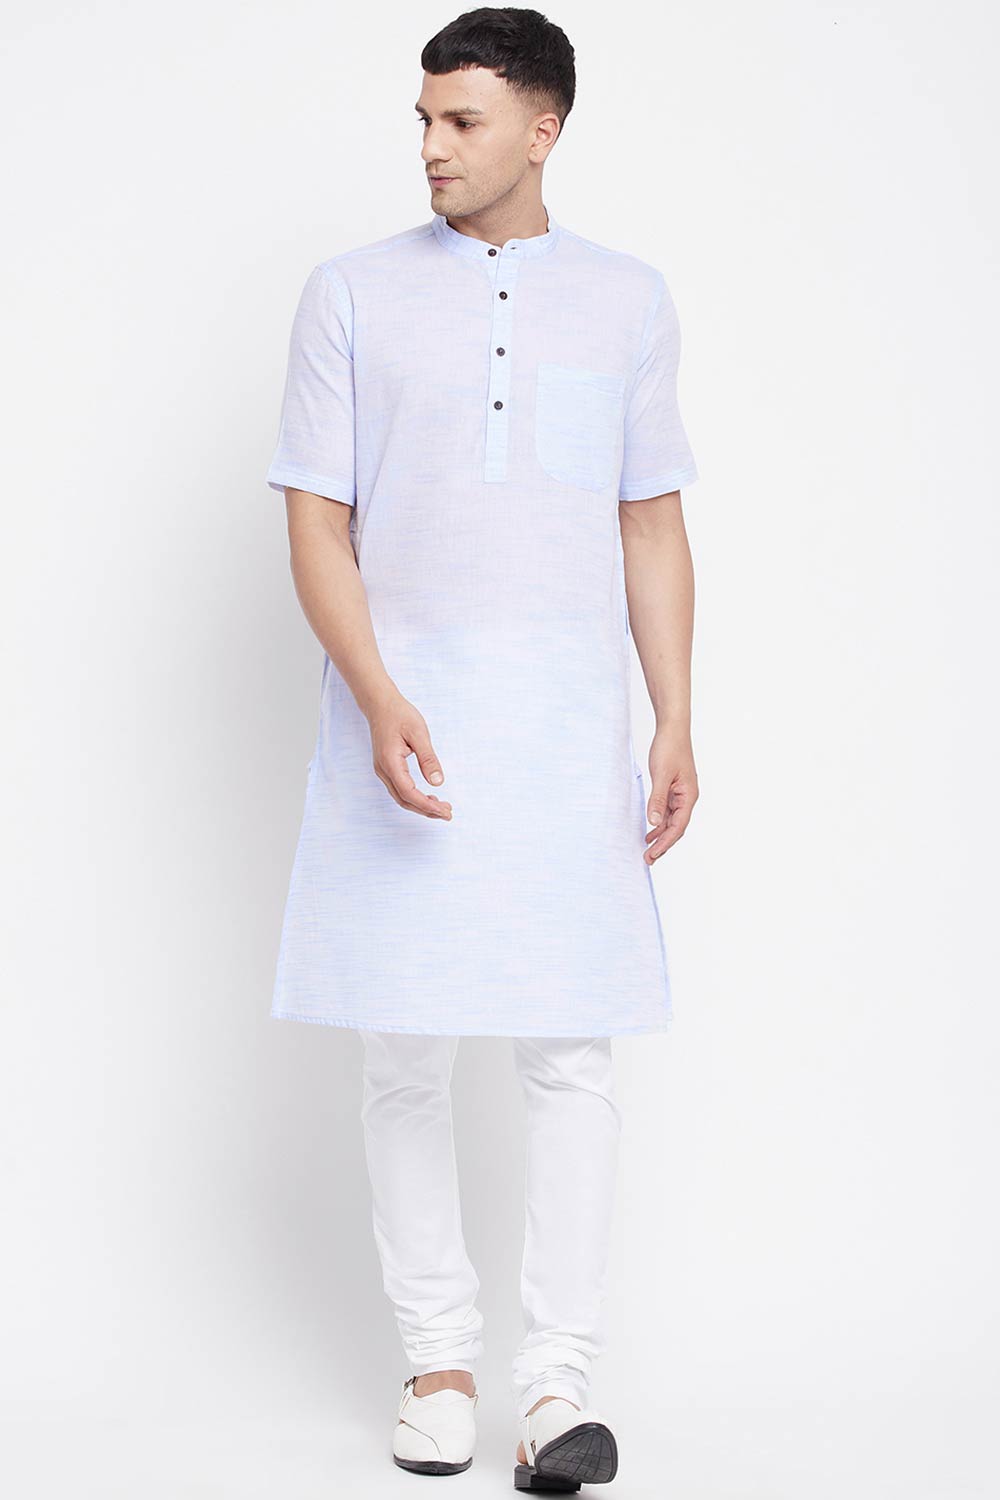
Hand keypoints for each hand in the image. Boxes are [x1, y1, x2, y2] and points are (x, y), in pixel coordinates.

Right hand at [366, 688, 452, 818]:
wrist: (380, 704)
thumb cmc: (399, 715)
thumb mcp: (419, 733)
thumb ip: (428, 759)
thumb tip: (437, 782)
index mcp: (390, 763)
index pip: (409, 793)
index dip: (427, 806)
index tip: (445, 811)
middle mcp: (383, 770)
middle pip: (404, 800)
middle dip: (426, 810)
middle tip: (448, 814)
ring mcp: (382, 770)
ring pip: (401, 797)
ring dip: (421, 806)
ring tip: (441, 807)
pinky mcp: (386, 768)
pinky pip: (399, 790)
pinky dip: (414, 797)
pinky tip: (428, 797)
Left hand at [644, 723, 697, 862]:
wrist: (672, 728)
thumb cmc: (670, 747)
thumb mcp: (661, 774)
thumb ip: (657, 799)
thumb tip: (653, 822)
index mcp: (689, 796)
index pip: (678, 826)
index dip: (665, 842)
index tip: (652, 854)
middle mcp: (687, 797)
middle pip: (676, 827)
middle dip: (662, 844)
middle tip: (648, 859)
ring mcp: (680, 794)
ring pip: (670, 821)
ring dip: (659, 835)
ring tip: (647, 850)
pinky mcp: (672, 788)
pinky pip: (666, 810)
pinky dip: (658, 822)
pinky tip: (649, 830)